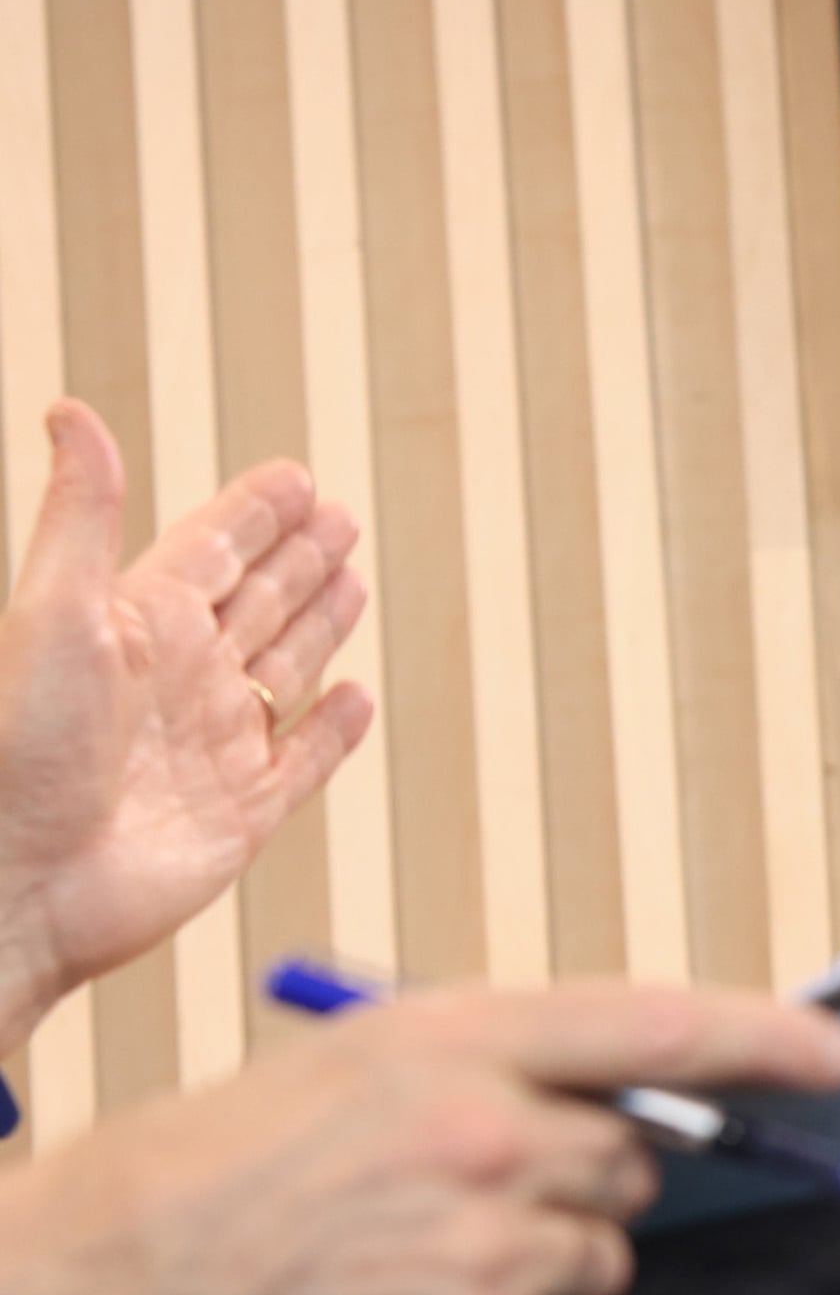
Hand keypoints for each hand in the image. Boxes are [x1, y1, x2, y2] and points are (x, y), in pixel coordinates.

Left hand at [0, 400, 372, 1042]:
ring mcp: (214, 745)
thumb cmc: (16, 748)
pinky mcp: (244, 812)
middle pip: (257, 601)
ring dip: (320, 622)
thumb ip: (82, 515)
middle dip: (299, 557)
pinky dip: (335, 730)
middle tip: (336, 517)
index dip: (255, 513)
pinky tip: (351, 699)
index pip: (212, 550)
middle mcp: (178, 680)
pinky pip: (305, 760)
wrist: (21, 881)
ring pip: (286, 668)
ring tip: (350, 581)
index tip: (293, 478)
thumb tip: (71, 413)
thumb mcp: (54, 611)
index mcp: (136, 625)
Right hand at [0, 983, 839, 1294]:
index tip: (838, 1056)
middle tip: (458, 1200)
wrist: (87, 1284)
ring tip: (404, 1266)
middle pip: (635, 1168)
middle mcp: (488, 1135)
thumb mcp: (351, 1069)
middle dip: (579, 1188)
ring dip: (535, 1275)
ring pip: (600, 1269)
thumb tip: (633, 1118)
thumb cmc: (214, 1169)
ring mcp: (484, 1247)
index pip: (658, 1025)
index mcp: (452, 1041)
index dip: (768, 1040)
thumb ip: (496, 1074)